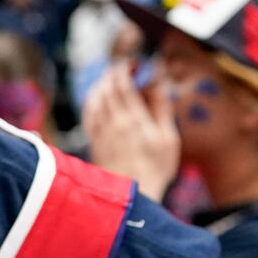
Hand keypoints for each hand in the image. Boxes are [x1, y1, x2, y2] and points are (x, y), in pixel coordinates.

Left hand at [82, 62, 180, 201]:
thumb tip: (158, 85)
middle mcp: (115, 122)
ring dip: (102, 84)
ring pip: (95, 98)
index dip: (125, 69)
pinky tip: (97, 98)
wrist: (133, 193)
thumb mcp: (168, 138)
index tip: (132, 64)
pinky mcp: (94, 140)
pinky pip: (88, 113)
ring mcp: (102, 131)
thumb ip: (162, 109)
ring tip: (110, 79)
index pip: (124, 84)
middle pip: (107, 88)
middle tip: (121, 69)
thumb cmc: (156, 168)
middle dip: (113, 73)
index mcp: (135, 119)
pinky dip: (91, 100)